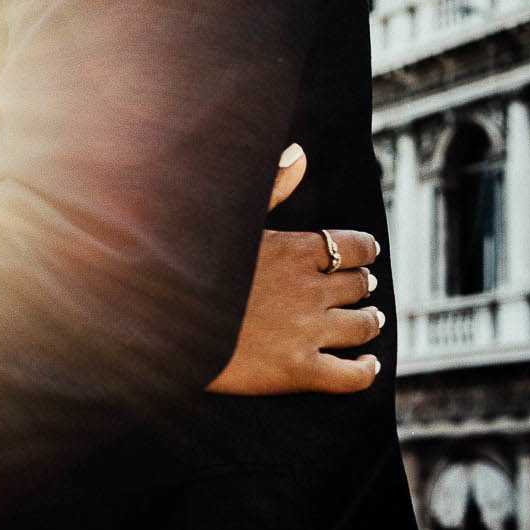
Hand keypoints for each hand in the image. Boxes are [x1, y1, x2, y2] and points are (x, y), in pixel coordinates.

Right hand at [205, 144, 384, 394]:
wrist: (159, 323)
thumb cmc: (188, 265)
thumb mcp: (230, 221)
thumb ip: (271, 187)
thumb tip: (299, 153)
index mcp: (294, 250)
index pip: (353, 246)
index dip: (364, 250)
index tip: (366, 254)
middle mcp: (309, 290)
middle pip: (359, 285)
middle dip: (363, 285)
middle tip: (362, 289)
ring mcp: (307, 332)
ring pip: (363, 326)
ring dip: (370, 321)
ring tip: (368, 320)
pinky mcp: (299, 371)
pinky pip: (353, 375)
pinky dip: (366, 369)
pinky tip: (365, 363)